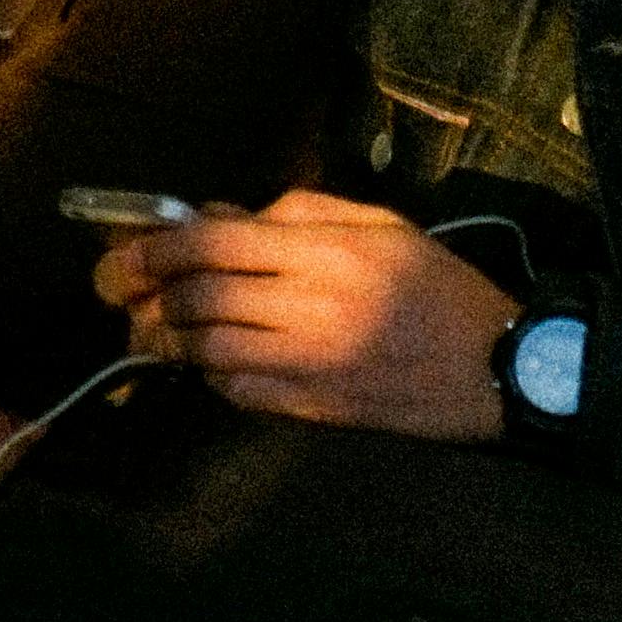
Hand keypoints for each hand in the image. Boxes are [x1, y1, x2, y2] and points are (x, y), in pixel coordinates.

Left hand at [96, 194, 513, 442]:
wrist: (499, 366)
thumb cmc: (439, 285)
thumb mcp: (379, 225)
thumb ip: (296, 213)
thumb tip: (219, 217)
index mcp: (327, 251)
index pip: (212, 244)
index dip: (154, 247)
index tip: (122, 253)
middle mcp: (312, 306)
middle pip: (198, 299)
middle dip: (148, 295)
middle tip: (122, 292)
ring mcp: (311, 363)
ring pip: (208, 351)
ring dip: (172, 339)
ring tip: (157, 328)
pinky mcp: (316, 408)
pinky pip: (239, 393)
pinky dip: (213, 377)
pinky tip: (216, 363)